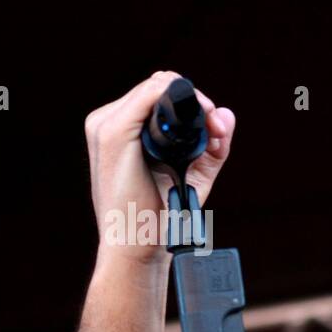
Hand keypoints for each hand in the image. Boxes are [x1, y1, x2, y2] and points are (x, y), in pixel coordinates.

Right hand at [85, 70, 235, 262]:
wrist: (137, 247)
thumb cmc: (159, 216)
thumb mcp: (194, 174)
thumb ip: (212, 146)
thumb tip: (226, 114)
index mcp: (121, 130)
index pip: (158, 95)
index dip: (193, 103)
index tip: (217, 130)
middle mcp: (107, 121)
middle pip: (159, 87)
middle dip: (197, 102)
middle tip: (219, 132)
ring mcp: (106, 124)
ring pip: (156, 85)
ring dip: (193, 102)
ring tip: (213, 133)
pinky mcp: (113, 133)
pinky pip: (149, 94)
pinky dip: (179, 100)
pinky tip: (200, 119)